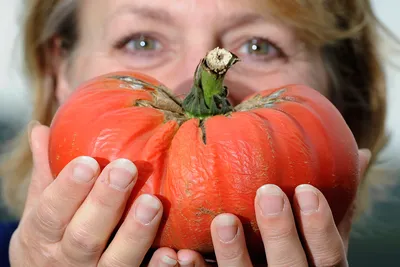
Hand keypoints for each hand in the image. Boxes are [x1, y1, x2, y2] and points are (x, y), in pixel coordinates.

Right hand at [9, 122, 178, 266]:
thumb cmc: (50, 235)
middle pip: (85, 237)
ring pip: (116, 262)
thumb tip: (42, 129)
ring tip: (153, 202)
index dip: (68, 189)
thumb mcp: (39, 207)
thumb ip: (46, 172)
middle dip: (106, 202)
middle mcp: (68, 260)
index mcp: (43, 235)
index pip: (51, 212)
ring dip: (135, 233)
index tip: (88, 161)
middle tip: (125, 169)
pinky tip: (171, 252)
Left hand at [172, 149, 370, 265]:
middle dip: (279, 232)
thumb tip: (362, 155)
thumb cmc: (302, 257)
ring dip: (233, 253)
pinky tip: (182, 254)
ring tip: (223, 220)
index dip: (319, 225)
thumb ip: (336, 206)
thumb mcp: (322, 239)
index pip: (328, 256)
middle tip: (267, 192)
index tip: (306, 189)